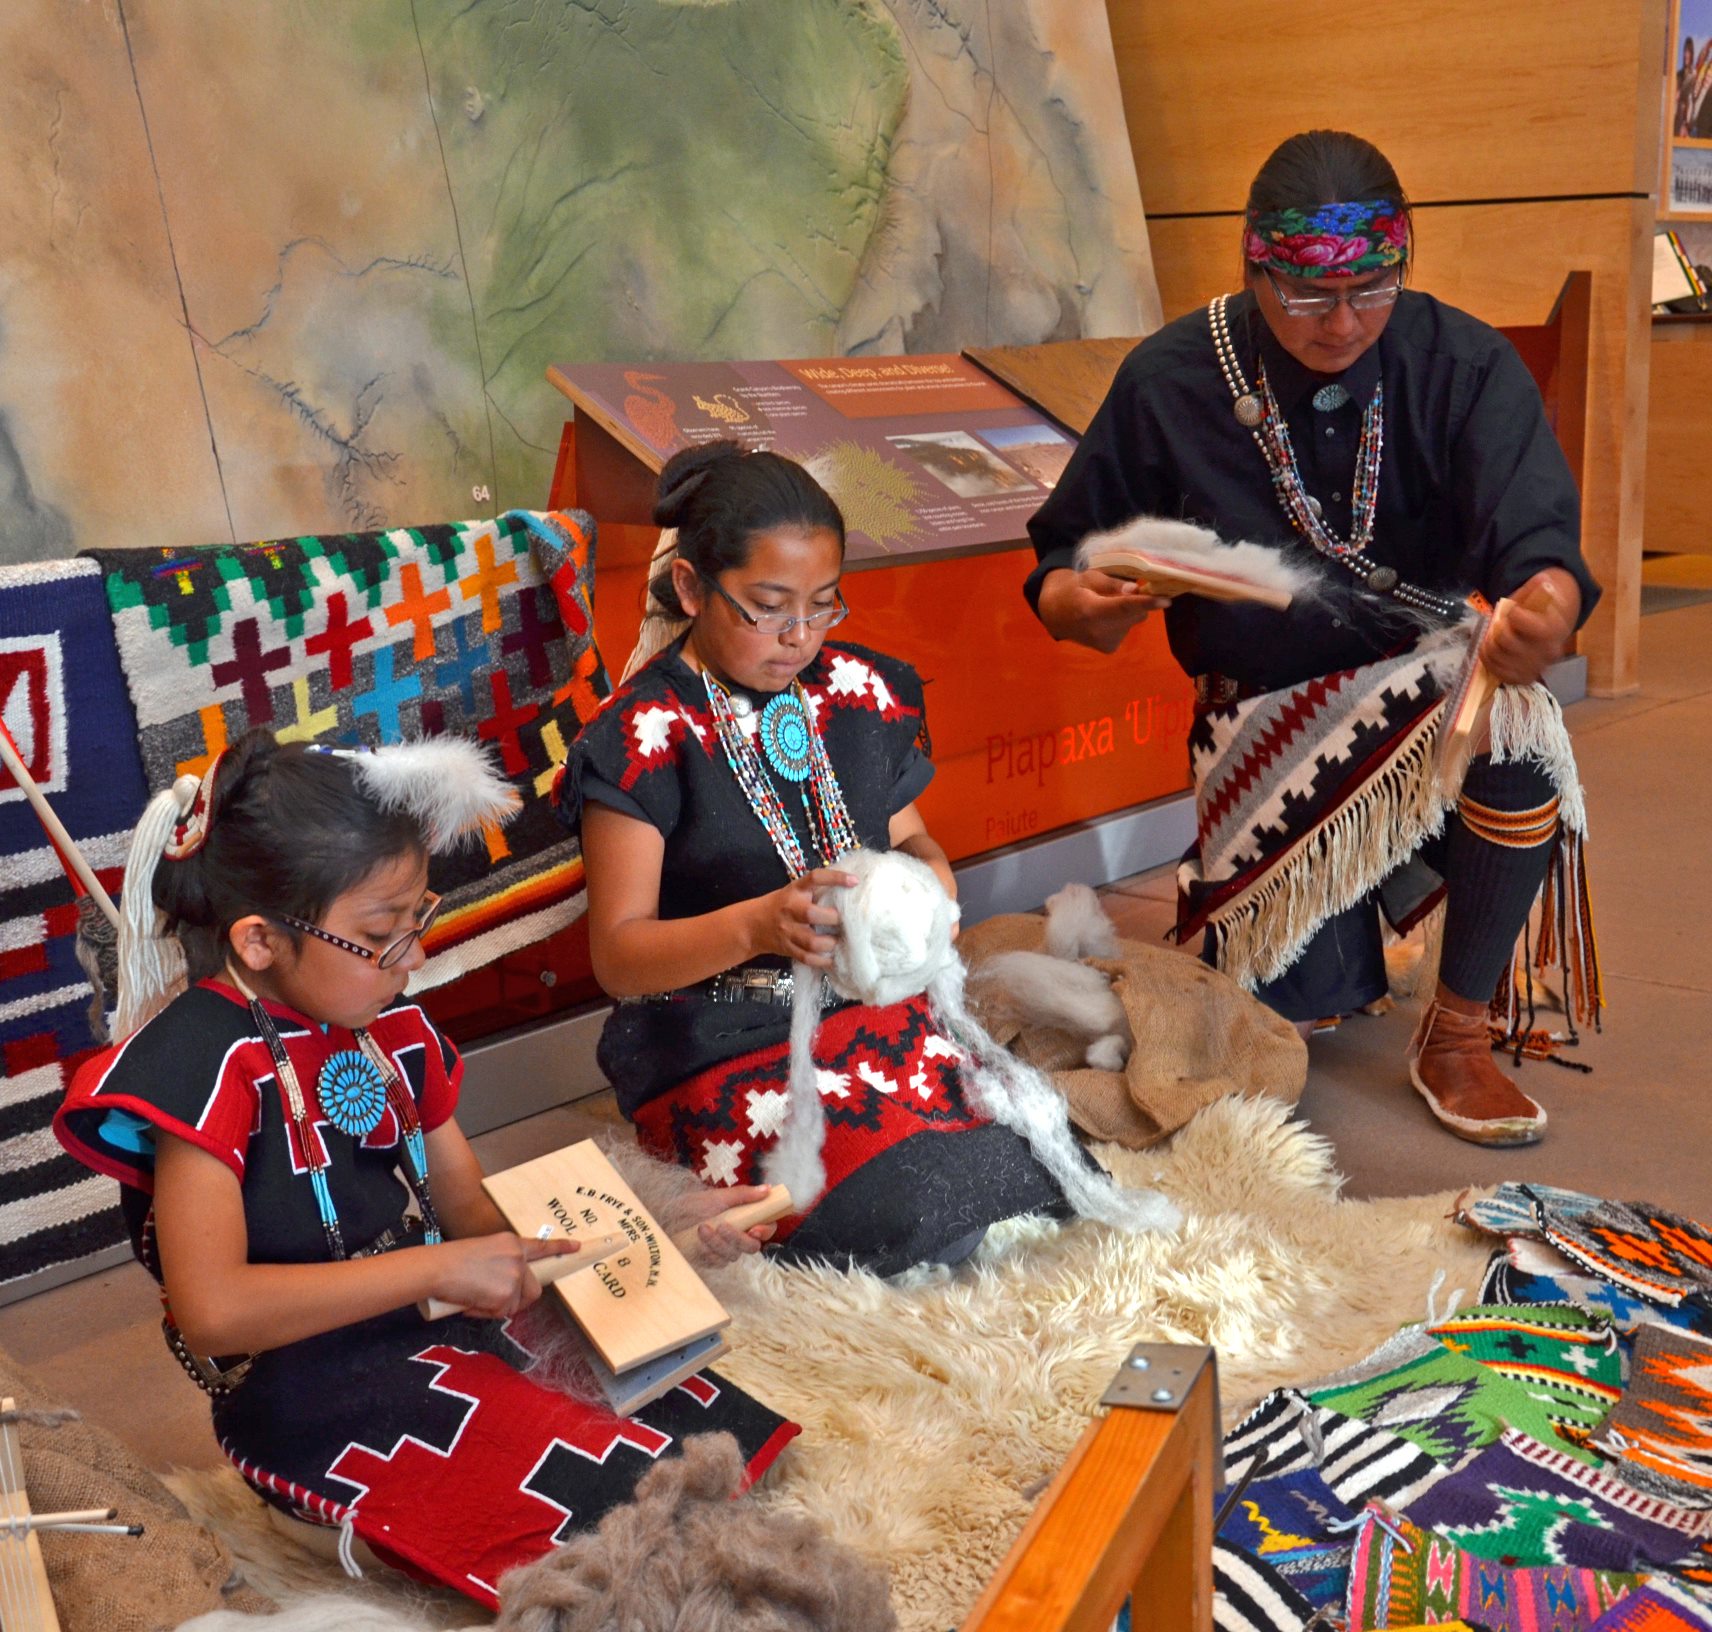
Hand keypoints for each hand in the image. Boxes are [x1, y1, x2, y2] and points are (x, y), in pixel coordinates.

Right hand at [429, 1233, 577, 1319]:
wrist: (438, 1268)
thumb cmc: (451, 1260)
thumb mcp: (484, 1251)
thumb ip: (503, 1262)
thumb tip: (507, 1284)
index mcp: (512, 1243)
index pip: (541, 1245)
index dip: (560, 1247)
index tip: (577, 1247)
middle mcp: (519, 1257)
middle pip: (533, 1288)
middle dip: (517, 1298)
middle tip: (493, 1298)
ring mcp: (515, 1276)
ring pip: (515, 1304)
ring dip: (496, 1306)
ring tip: (474, 1296)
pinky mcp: (507, 1295)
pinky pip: (501, 1313)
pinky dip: (485, 1313)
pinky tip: (470, 1303)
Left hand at [668, 1184, 779, 1264]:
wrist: (665, 1219)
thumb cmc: (691, 1205)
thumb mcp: (718, 1197)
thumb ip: (743, 1195)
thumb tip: (768, 1189)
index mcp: (744, 1219)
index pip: (766, 1229)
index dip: (766, 1230)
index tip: (755, 1228)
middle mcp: (737, 1237)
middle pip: (751, 1247)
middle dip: (737, 1238)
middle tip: (722, 1226)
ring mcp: (724, 1251)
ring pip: (733, 1255)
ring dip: (717, 1242)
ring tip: (702, 1228)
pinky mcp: (711, 1261)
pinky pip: (717, 1262)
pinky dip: (707, 1250)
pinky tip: (697, 1239)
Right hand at [746, 866, 857, 967]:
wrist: (752, 925)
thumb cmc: (781, 905)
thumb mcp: (795, 891)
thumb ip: (816, 892)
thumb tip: (852, 889)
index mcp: (795, 890)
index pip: (815, 878)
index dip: (835, 878)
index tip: (854, 881)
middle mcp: (790, 909)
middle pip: (811, 914)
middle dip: (833, 919)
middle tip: (844, 922)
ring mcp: (788, 931)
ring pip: (812, 941)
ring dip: (830, 943)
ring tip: (838, 941)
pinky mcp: (788, 948)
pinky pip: (807, 958)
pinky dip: (822, 960)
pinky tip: (831, 958)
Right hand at [1035, 567, 1170, 653]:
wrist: (1056, 615)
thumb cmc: (1074, 590)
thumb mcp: (1088, 578)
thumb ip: (1112, 584)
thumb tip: (1135, 590)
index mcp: (1091, 610)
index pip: (1124, 606)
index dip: (1147, 603)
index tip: (1166, 600)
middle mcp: (1099, 631)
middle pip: (1134, 613)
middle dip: (1136, 601)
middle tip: (1120, 591)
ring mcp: (1104, 643)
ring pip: (1133, 621)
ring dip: (1127, 611)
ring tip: (1105, 606)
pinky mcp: (1109, 648)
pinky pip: (1127, 628)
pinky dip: (1122, 621)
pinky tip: (1105, 619)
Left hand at [1482, 570, 1578, 686]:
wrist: (1550, 631)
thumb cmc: (1539, 610)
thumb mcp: (1538, 594)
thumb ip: (1537, 588)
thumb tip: (1542, 581)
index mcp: (1555, 629)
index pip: (1521, 621)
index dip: (1513, 615)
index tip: (1515, 612)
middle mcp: (1548, 653)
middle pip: (1505, 640)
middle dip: (1498, 629)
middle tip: (1501, 625)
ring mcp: (1536, 668)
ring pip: (1497, 656)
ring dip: (1489, 644)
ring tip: (1495, 637)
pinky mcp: (1523, 678)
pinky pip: (1497, 672)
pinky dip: (1488, 659)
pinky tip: (1492, 650)